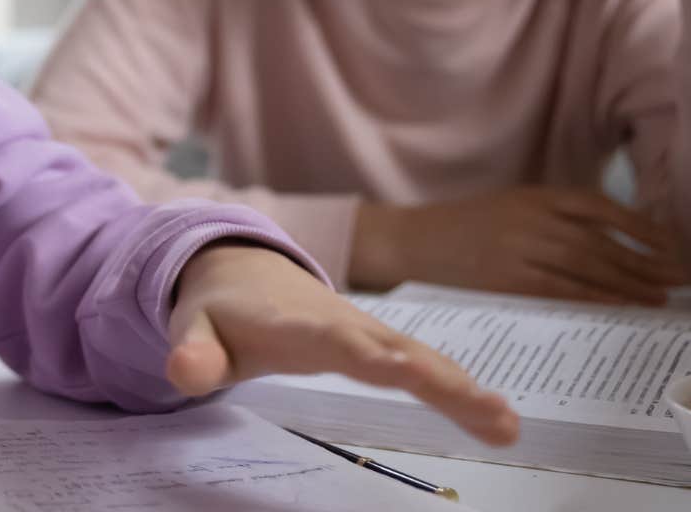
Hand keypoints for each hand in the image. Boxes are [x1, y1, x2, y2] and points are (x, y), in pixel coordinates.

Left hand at [168, 242, 518, 446]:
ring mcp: (369, 332)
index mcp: (296, 324)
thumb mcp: (194, 329)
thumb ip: (193, 352)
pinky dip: (463, 389)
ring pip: (422, 357)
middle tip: (485, 408)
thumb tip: (183, 373)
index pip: (334, 341)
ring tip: (507, 423)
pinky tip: (501, 420)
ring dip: (464, 388)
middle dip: (438, 378)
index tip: (401, 370)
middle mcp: (343, 323)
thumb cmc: (220, 310)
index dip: (365, 354)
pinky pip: (427, 366)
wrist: (241, 267)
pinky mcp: (384, 344)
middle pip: (396, 350)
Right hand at [348, 187, 686, 305]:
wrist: (415, 241)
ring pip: (588, 267)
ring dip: (630, 283)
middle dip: (646, 261)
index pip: (600, 206)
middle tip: (680, 277)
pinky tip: (621, 305)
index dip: (640, 225)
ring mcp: (520, 249)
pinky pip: (563, 290)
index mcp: (536, 195)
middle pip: (602, 242)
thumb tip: (614, 238)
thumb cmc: (467, 226)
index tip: (672, 243)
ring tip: (661, 296)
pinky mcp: (509, 280)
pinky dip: (596, 297)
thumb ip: (556, 216)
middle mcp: (533, 219)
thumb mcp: (514, 206)